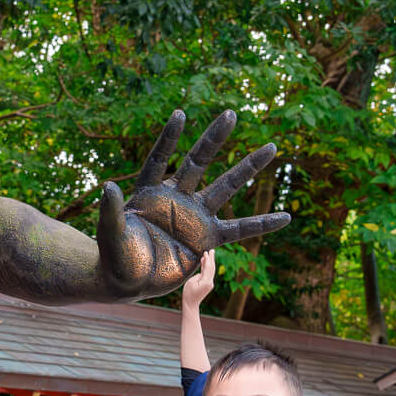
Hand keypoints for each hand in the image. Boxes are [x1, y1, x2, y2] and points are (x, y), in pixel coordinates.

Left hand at [96, 110, 289, 300]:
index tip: (180, 114)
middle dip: (214, 138)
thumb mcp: (111, 232)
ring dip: (247, 168)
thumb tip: (109, 187)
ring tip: (271, 148)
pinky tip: (285, 216)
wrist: (127, 281)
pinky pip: (239, 229)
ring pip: (225, 187)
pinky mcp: (206, 238)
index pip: (159, 158)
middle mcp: (175, 198)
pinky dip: (261, 224)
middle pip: (198, 161)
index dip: (168, 138)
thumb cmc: (114, 255)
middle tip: (231, 113)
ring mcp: (193, 216)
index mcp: (150, 192)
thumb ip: (111, 211)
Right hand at [183, 249, 216, 309]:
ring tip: (209, 254)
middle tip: (212, 250)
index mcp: (206, 281)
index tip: (206, 252)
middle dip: (212, 258)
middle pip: (212, 268)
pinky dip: (207, 267)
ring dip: (210, 262)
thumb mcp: (191, 282)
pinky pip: (208, 274)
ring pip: (211, 270)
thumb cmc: (188, 293)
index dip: (208, 259)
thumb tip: (203, 271)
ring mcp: (210, 283)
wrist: (191, 303)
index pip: (208, 268)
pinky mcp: (207, 284)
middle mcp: (210, 282)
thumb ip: (199, 275)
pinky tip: (205, 262)